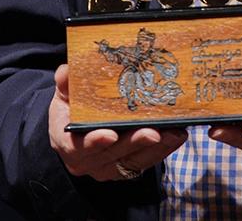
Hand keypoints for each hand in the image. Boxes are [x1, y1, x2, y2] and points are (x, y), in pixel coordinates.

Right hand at [47, 65, 185, 181]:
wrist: (76, 134)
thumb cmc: (71, 111)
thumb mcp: (64, 96)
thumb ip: (65, 84)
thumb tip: (66, 71)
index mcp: (68, 144)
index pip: (78, 147)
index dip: (94, 142)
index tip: (110, 135)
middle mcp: (88, 162)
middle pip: (113, 155)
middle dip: (135, 143)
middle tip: (153, 132)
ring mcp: (109, 168)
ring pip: (134, 161)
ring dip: (156, 148)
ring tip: (173, 133)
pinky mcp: (127, 170)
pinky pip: (147, 162)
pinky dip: (163, 150)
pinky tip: (177, 135)